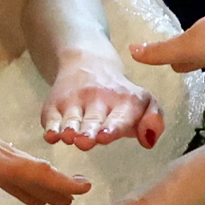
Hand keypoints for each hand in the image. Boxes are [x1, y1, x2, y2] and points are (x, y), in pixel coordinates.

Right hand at [0, 75, 84, 204]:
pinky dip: (59, 183)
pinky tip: (77, 190)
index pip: (5, 175)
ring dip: (60, 185)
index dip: (23, 187)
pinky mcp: (2, 160)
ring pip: (38, 174)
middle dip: (47, 187)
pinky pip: (37, 175)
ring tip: (81, 192)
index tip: (37, 196)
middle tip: (69, 196)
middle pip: (27, 175)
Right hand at [42, 53, 165, 152]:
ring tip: (68, 137)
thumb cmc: (120, 95)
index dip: (112, 127)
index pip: (119, 117)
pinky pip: (51, 118)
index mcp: (124, 102)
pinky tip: (50, 136)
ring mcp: (74, 102)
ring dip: (69, 129)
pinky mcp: (54, 105)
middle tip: (86, 141)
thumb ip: (154, 121)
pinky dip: (50, 127)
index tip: (105, 136)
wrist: (88, 63)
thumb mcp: (145, 102)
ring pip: (71, 119)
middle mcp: (98, 100)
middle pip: (92, 120)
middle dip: (89, 131)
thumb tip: (149, 141)